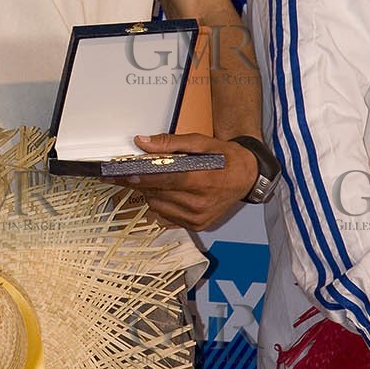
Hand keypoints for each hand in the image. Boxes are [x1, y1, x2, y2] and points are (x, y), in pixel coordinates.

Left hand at [104, 133, 257, 230]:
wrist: (246, 176)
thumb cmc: (224, 157)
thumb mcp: (200, 142)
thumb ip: (169, 143)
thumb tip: (142, 142)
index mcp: (202, 180)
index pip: (165, 180)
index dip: (142, 177)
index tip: (123, 174)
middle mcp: (200, 203)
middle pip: (159, 194)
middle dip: (144, 182)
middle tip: (134, 172)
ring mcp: (198, 218)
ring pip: (159, 207)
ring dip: (153, 193)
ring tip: (161, 180)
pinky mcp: (197, 226)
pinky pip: (167, 217)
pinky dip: (163, 204)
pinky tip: (171, 193)